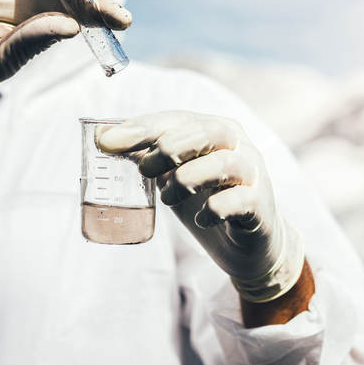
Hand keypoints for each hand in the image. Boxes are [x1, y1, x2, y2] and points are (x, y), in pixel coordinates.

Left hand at [96, 111, 304, 302]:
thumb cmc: (208, 201)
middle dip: (168, 149)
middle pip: (207, 132)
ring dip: (188, 179)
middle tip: (144, 172)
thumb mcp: (175, 175)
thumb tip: (103, 139)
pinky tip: (201, 219)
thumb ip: (149, 157)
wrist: (248, 245)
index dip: (142, 128)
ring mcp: (254, 175)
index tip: (106, 143)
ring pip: (225, 163)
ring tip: (168, 198)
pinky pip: (239, 201)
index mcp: (216, 130)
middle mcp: (239, 146)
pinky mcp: (260, 206)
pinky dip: (213, 210)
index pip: (178, 119)